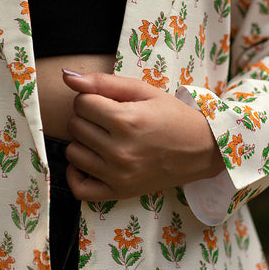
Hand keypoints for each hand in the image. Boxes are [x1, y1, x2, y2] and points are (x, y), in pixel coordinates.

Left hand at [62, 70, 224, 200]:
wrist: (202, 149)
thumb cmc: (172, 116)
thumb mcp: (143, 90)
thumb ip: (103, 82)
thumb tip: (67, 76)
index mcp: (126, 121)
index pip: (81, 103)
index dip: (92, 98)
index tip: (108, 102)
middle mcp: (120, 150)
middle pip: (75, 126)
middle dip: (88, 117)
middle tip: (109, 119)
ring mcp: (118, 175)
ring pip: (73, 153)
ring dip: (83, 142)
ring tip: (103, 137)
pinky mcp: (119, 192)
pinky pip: (79, 187)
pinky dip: (77, 174)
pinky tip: (90, 161)